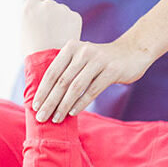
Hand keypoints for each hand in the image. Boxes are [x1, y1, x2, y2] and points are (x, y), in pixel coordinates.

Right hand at [21, 0, 82, 56]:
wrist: (48, 62)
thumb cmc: (33, 52)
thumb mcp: (23, 33)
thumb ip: (30, 20)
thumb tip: (36, 18)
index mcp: (29, 7)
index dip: (39, 8)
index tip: (41, 17)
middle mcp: (45, 5)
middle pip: (50, 5)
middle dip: (51, 15)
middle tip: (51, 32)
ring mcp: (61, 9)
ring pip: (62, 11)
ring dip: (62, 20)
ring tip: (58, 38)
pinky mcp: (74, 16)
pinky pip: (72, 18)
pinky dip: (71, 26)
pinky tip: (66, 38)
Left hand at [31, 35, 153, 122]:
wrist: (132, 51)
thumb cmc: (101, 59)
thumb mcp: (82, 57)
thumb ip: (66, 69)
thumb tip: (46, 94)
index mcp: (71, 48)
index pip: (52, 72)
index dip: (42, 90)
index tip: (35, 106)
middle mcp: (82, 52)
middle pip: (61, 81)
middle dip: (49, 101)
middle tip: (41, 117)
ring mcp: (98, 60)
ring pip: (75, 87)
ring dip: (63, 105)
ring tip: (56, 118)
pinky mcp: (111, 70)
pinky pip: (92, 90)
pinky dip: (81, 103)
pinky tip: (72, 113)